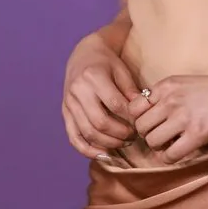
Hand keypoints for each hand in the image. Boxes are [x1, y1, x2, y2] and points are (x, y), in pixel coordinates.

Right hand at [62, 35, 138, 159]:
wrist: (83, 54)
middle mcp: (78, 91)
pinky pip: (73, 136)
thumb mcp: (122, 70)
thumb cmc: (107, 62)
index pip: (114, 104)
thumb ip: (131, 90)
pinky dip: (86, 149)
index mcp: (93, 77)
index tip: (141, 123)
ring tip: (123, 143)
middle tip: (133, 137)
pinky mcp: (64, 112)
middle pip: (100, 122)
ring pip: (87, 132)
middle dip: (119, 134)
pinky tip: (102, 154)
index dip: (130, 118)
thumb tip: (142, 112)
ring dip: (107, 143)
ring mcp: (69, 103)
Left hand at [129, 72, 207, 163]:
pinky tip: (180, 152)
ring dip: (159, 147)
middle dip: (148, 135)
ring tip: (172, 144)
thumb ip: (165, 95)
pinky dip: (171, 158)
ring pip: (152, 141)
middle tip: (162, 136)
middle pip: (140, 127)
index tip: (151, 124)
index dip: (139, 119)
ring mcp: (183, 117)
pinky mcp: (197, 134)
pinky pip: (170, 155)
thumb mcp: (185, 83)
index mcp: (166, 85)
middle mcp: (171, 100)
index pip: (133, 107)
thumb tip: (147, 115)